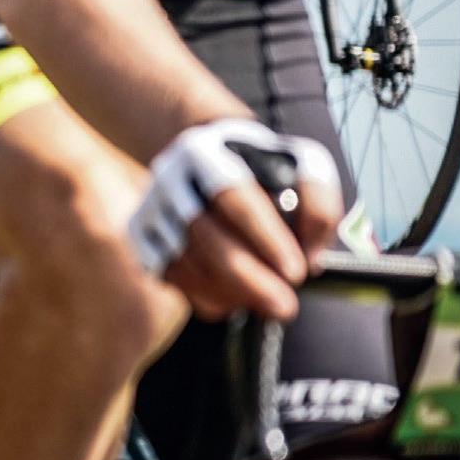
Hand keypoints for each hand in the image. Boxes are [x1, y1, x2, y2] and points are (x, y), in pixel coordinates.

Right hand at [137, 121, 344, 321]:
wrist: (200, 152)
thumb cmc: (260, 165)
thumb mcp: (301, 164)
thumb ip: (319, 205)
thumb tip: (310, 258)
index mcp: (208, 153)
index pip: (234, 195)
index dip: (265, 237)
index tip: (297, 272)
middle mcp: (170, 179)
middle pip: (204, 236)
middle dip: (249, 278)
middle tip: (285, 307)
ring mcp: (150, 208)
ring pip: (187, 263)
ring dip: (232, 292)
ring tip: (268, 302)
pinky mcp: (140, 235)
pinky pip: (173, 278)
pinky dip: (208, 297)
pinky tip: (237, 298)